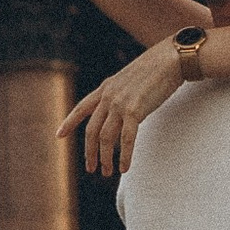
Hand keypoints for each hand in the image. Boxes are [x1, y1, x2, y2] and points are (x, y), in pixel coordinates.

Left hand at [58, 39, 189, 175]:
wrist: (171, 58)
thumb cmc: (157, 67)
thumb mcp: (130, 79)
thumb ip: (122, 93)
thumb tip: (123, 109)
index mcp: (106, 87)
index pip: (81, 108)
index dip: (68, 122)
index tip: (58, 135)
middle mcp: (108, 96)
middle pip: (92, 130)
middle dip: (90, 152)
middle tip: (91, 168)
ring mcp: (120, 103)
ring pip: (105, 138)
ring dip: (105, 158)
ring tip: (108, 172)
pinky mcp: (134, 110)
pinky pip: (126, 139)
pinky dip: (124, 156)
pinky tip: (124, 168)